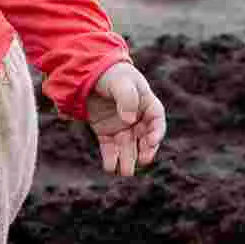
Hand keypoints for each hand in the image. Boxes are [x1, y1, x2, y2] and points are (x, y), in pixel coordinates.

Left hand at [87, 61, 165, 176]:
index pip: (156, 120)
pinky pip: (110, 147)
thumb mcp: (121, 81)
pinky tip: (110, 167)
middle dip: (144, 151)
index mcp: (146, 103)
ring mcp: (121, 126)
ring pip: (127, 146)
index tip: (152, 142)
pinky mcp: (105, 131)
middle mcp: (136, 118)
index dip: (157, 132)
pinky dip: (111, 158)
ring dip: (128, 159)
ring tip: (125, 172)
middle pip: (144, 138)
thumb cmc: (110, 73)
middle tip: (142, 160)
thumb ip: (127, 99)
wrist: (87, 71)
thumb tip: (129, 120)